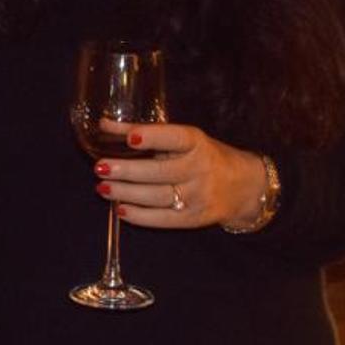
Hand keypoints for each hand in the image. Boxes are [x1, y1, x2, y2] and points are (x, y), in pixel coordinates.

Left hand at [92, 120, 267, 230]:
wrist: (244, 186)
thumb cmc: (204, 156)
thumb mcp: (184, 140)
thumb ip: (147, 133)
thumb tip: (105, 125)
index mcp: (197, 143)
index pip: (175, 138)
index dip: (152, 137)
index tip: (130, 137)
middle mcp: (199, 169)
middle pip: (160, 172)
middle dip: (127, 170)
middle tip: (100, 167)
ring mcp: (198, 196)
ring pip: (157, 196)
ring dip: (126, 193)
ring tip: (102, 187)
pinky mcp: (193, 218)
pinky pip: (162, 219)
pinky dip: (138, 216)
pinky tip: (120, 208)